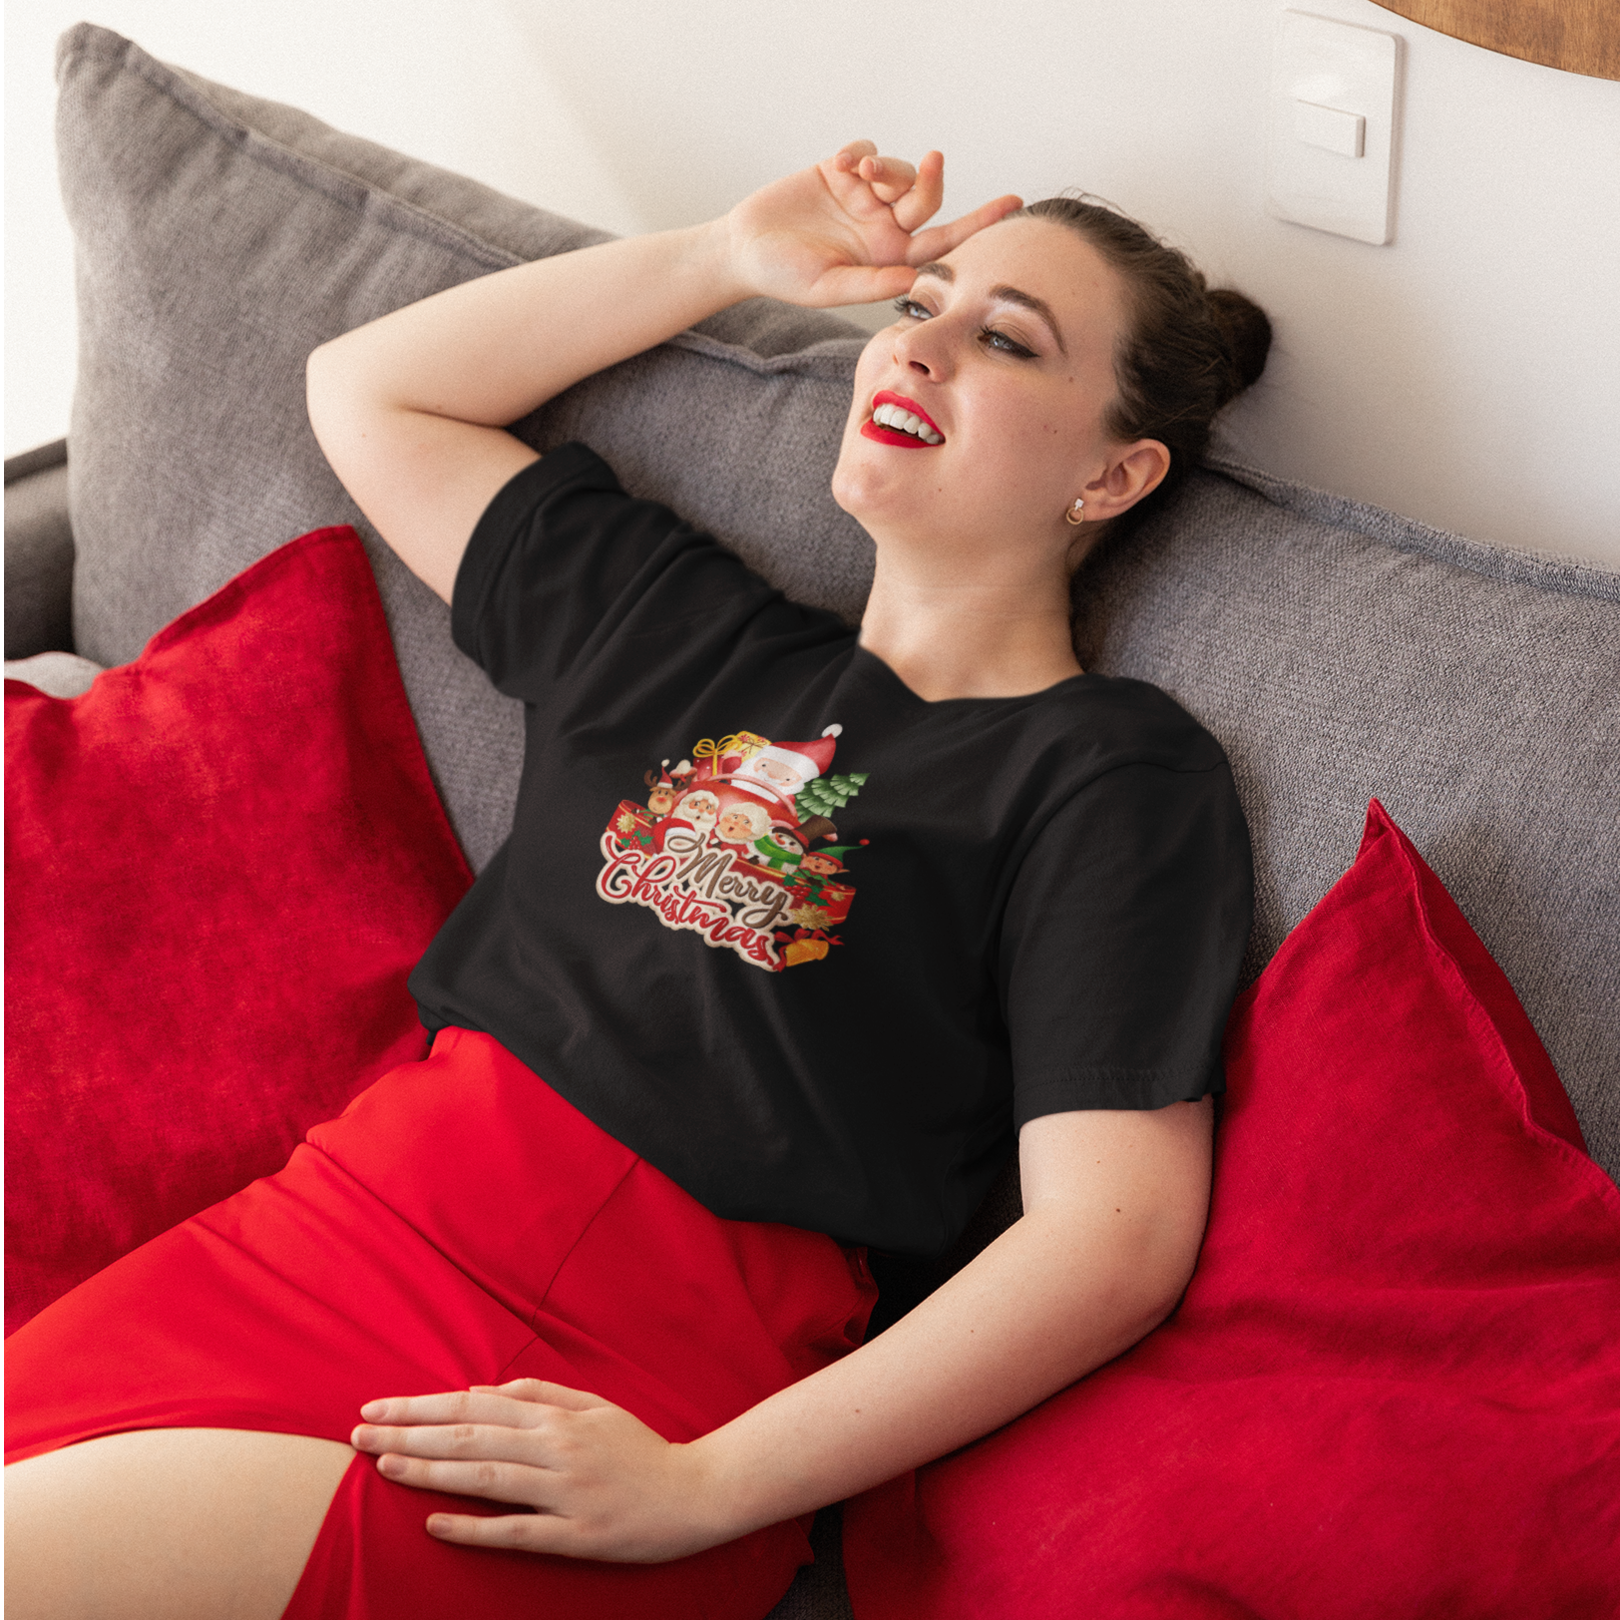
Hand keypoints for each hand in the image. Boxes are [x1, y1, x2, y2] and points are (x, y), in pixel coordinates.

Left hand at [351, 1379, 724, 1561]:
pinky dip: (472, 1527)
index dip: (423, 1406)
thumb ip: (541, 1393)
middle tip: (357, 1433)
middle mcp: (557, 1446)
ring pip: (485, 1477)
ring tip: (381, 1466)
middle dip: (409, 1433)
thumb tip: (483, 1389)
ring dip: (428, 1471)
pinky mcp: (576, 1534)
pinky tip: (434, 1524)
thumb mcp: (596, 1406)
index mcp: (558, 1415)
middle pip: (469, 1437)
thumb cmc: (641, 1449)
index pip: (475, 1405)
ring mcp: (565, 1490)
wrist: (698, 1491)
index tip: (378, 1408)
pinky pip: (516, 1530)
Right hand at [723, 140, 1021, 308]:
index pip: (943, 242)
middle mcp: (882, 226)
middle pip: (926, 198)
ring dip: (889, 167)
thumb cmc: (785, 277)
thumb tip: (915, 281)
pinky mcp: (840, 171)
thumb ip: (871, 284)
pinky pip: (866, 150)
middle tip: (932, 163)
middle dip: (931, 179)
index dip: (979, 225)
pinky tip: (840, 165)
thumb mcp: (828, 288)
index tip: (1013, 206)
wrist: (744, 250)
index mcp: (888, 259)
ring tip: (861, 174)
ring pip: (898, 170)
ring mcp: (863, 197)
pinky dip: (860, 153)